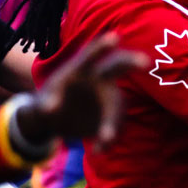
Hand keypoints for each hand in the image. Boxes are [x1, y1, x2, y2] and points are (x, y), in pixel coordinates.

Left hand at [17, 35, 143, 147]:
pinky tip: (98, 150)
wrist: (60, 120)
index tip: (115, 38)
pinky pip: (115, 126)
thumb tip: (50, 110)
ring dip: (114, 122)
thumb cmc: (49, 102)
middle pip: (117, 66)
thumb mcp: (42, 102)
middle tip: (144, 60)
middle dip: (130, 61)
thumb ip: (46, 103)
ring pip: (118, 106)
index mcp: (81, 70)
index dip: (101, 47)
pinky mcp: (112, 115)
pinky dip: (108, 139)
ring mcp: (109, 97)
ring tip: (105, 140)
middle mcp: (100, 79)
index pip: (90, 55)